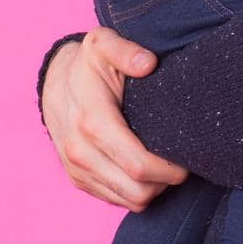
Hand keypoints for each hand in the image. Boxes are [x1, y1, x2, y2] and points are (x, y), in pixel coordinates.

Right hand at [42, 28, 189, 210]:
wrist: (55, 82)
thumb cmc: (88, 63)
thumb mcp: (104, 44)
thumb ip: (126, 50)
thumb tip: (148, 63)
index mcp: (92, 121)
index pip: (138, 164)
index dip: (169, 168)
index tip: (188, 157)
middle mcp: (81, 151)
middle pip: (137, 189)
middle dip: (167, 181)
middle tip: (183, 161)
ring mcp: (78, 169)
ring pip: (129, 200)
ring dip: (154, 188)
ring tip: (167, 164)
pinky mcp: (78, 178)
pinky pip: (116, 199)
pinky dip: (136, 190)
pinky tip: (148, 168)